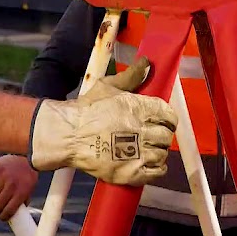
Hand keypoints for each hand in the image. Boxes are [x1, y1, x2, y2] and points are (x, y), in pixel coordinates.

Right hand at [0, 155, 39, 221]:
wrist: (28, 155)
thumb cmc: (29, 175)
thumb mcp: (30, 189)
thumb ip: (23, 201)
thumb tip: (16, 215)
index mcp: (22, 192)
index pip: (9, 210)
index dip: (4, 217)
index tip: (2, 218)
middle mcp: (12, 185)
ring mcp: (3, 176)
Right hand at [27, 57, 176, 185]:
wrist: (68, 135)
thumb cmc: (86, 110)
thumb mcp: (108, 86)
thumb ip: (131, 76)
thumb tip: (146, 62)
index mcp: (140, 108)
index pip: (168, 115)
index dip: (168, 119)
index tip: (163, 122)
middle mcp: (142, 130)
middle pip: (166, 136)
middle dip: (160, 135)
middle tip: (151, 136)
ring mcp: (138, 153)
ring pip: (162, 154)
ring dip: (157, 151)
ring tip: (147, 149)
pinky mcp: (132, 172)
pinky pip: (157, 172)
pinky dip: (157, 168)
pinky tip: (149, 163)